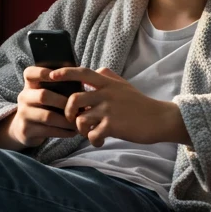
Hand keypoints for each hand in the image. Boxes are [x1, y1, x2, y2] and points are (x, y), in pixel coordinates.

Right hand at [7, 65, 80, 147]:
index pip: (30, 73)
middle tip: (79, 107)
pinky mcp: (26, 130)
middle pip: (43, 95)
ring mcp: (23, 114)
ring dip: (67, 121)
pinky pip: (48, 131)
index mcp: (30, 85)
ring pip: (48, 116)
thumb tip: (84, 80)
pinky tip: (73, 131)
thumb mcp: (47, 93)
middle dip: (64, 102)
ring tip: (79, 122)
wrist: (25, 129)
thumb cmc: (45, 107)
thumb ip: (60, 86)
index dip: (43, 72)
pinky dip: (63, 132)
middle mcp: (23, 97)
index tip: (57, 75)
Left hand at [51, 67, 175, 146]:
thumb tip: (96, 70)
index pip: (81, 72)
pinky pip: (92, 135)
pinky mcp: (113, 126)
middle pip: (74, 100)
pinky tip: (99, 141)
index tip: (51, 76)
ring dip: (81, 130)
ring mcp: (109, 110)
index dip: (64, 73)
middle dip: (68, 112)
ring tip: (89, 133)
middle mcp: (106, 94)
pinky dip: (93, 141)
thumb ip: (108, 77)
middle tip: (73, 119)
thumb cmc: (140, 103)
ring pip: (81, 120)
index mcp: (107, 83)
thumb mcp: (124, 85)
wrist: (159, 119)